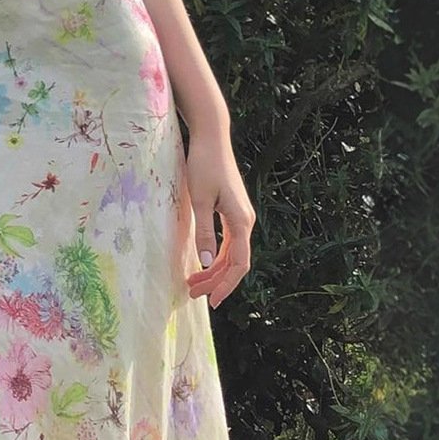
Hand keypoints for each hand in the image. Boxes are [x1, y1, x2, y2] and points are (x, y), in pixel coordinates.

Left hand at [183, 127, 255, 308]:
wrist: (211, 137)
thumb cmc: (203, 164)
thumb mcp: (199, 200)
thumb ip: (204, 232)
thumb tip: (207, 262)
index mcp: (240, 221)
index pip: (239, 264)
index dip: (226, 285)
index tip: (212, 302)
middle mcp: (245, 220)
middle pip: (235, 262)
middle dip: (216, 281)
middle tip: (193, 294)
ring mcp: (240, 215)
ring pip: (232, 252)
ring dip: (214, 269)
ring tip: (193, 282)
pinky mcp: (232, 209)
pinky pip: (228, 241)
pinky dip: (216, 255)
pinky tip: (202, 261)